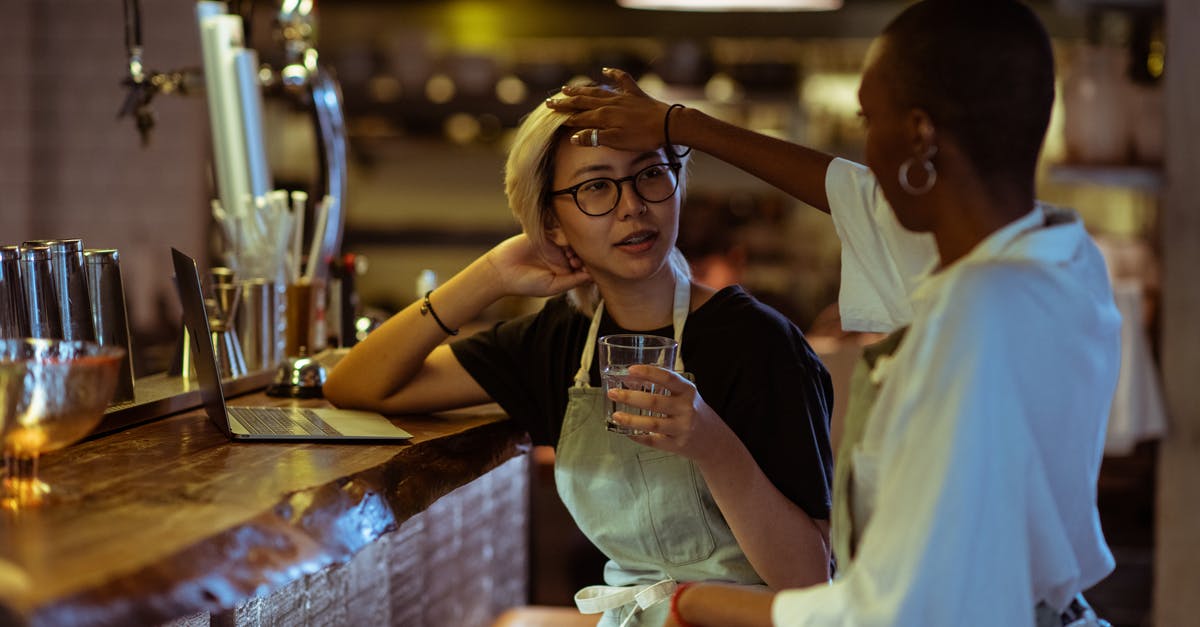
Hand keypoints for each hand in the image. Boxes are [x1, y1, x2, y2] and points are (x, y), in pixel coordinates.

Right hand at [483, 234, 590, 297]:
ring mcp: (554, 245)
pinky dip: (564, 234)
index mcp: (565, 271)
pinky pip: (559, 230)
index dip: (589, 268)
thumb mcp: (552, 287)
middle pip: (581, 252)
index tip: (585, 271)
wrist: (502, 271)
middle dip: (583, 255)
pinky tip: (561, 243)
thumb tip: (592, 276)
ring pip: (572, 241)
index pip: (585, 267)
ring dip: (573, 245)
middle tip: (574, 261)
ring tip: (566, 254)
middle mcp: (562, 257)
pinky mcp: (545, 234)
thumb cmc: (526, 283)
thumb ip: (572, 281)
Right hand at [546, 68, 671, 152]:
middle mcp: (609, 104)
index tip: (552, 116)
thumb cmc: (642, 136)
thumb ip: (594, 138)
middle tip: (549, 101)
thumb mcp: (616, 141)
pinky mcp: (635, 94)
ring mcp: (622, 97)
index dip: (564, 117)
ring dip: (581, 89)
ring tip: (567, 88)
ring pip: (596, 91)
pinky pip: (622, 80)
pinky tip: (605, 70)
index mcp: (603, 116)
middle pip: (583, 101)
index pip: (578, 117)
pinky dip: (612, 74)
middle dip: (565, 102)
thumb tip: (574, 137)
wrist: (668, 125)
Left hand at [608, 364, 728, 463]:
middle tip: (613, 393)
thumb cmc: (693, 411)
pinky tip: (626, 432)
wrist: (714, 440)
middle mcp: (686, 409)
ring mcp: (682, 429)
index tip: (631, 369)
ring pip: (653, 424)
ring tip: (615, 415)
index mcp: (688, 391)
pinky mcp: (677, 446)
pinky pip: (653, 442)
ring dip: (631, 420)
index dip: (649, 373)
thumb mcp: (685, 395)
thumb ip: (663, 386)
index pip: (668, 378)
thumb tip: (630, 379)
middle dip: (631, 397)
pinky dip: (638, 437)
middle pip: (655, 402)